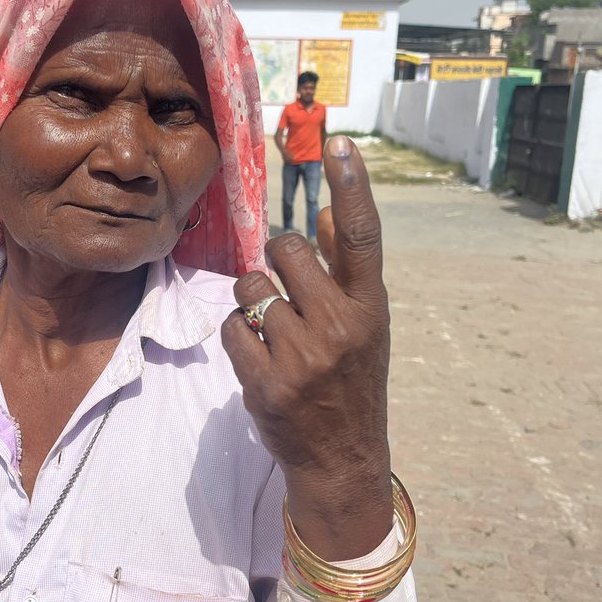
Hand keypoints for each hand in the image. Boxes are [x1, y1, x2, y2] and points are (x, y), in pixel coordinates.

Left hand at [222, 136, 391, 560]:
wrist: (341, 458)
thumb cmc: (351, 380)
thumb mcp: (363, 326)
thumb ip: (342, 271)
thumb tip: (324, 212)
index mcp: (370, 307)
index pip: (360, 236)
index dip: (352, 187)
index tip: (341, 143)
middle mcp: (340, 325)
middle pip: (283, 249)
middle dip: (276, 264)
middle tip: (288, 296)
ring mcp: (302, 356)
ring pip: (248, 287)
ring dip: (252, 301)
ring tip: (273, 331)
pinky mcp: (265, 382)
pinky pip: (230, 327)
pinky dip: (238, 336)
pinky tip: (259, 357)